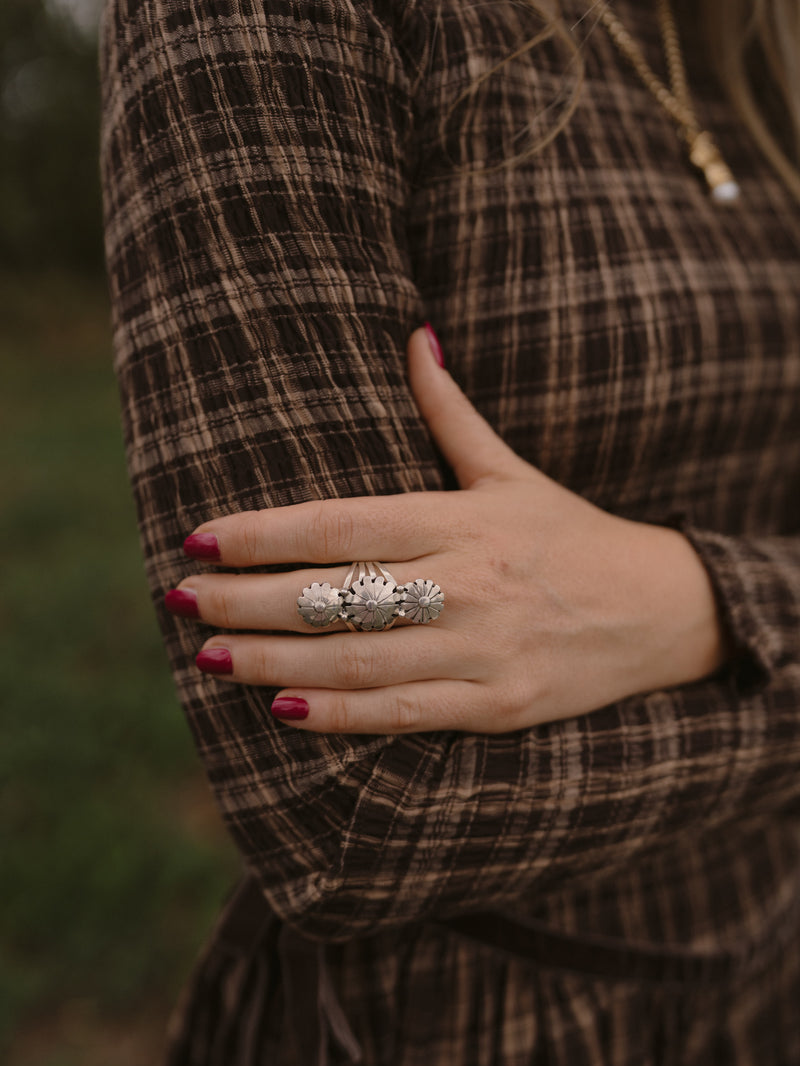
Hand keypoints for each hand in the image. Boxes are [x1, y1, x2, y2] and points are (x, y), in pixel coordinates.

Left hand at [166, 326, 730, 733]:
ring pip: (358, 661)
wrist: (659, 610)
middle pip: (336, 596)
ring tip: (209, 654)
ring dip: (274, 660)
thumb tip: (414, 333)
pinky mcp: (499, 705)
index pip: (343, 525)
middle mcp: (468, 583)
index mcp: (462, 520)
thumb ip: (451, 412)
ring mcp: (484, 649)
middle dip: (248, 600)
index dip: (266, 533)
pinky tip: (282, 710)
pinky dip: (340, 716)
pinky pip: (405, 714)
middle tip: (182, 599)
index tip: (201, 538)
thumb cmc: (571, 536)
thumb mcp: (512, 471)